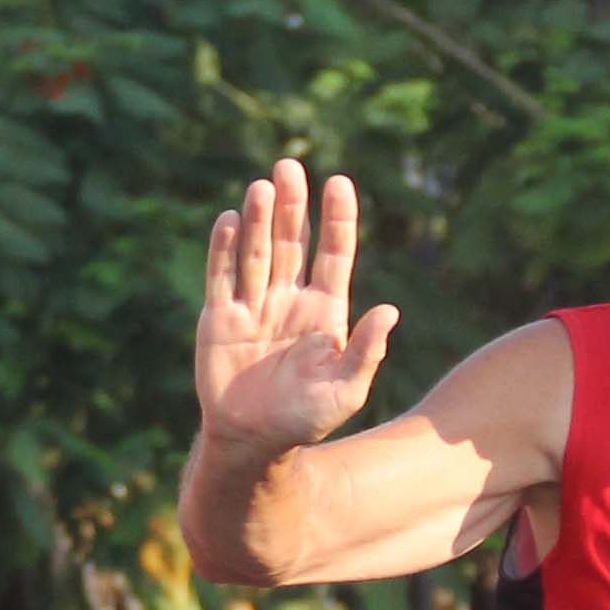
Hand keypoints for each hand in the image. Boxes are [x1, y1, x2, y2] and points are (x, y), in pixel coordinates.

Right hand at [195, 160, 399, 463]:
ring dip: (260, 219)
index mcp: (325, 311)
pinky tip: (229, 219)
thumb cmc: (305, 420)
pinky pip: (222, 276)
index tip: (338, 182)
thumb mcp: (347, 389)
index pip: (334, 253)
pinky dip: (224, 248)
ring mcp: (253, 306)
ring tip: (262, 186)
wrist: (253, 442)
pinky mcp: (219, 319)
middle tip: (289, 167)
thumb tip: (390, 310)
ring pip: (258, 252)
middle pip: (293, 242)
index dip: (337, 218)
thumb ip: (366, 350)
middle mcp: (289, 300)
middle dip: (293, 205)